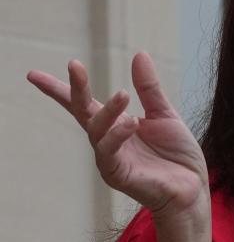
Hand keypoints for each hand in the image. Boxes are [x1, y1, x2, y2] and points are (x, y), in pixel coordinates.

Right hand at [27, 53, 208, 221]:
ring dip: (108, 110)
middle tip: (74, 65)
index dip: (60, 89)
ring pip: (96, 129)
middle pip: (81, 111)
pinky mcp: (116, 174)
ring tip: (123, 95)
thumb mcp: (164, 115)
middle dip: (74, 88)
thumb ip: (149, 89)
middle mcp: (106, 140)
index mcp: (115, 125)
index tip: (33, 75)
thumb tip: (139, 54)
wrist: (192, 188)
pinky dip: (116, 134)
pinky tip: (130, 122)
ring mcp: (109, 158)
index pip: (82, 104)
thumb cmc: (177, 155)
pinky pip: (108, 151)